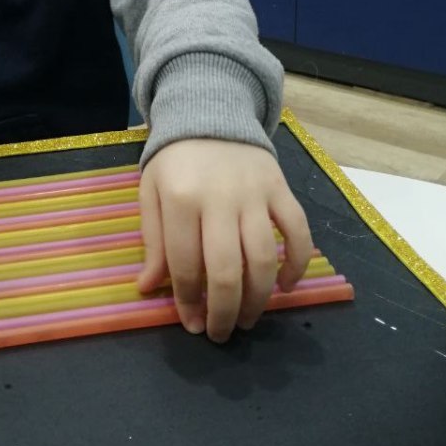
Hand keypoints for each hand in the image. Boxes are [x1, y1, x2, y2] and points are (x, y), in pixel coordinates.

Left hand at [137, 139, 312, 342]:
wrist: (210, 112)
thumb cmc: (175, 160)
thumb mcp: (151, 192)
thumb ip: (152, 241)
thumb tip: (148, 289)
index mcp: (180, 199)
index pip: (186, 265)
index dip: (188, 302)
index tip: (191, 325)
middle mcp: (219, 198)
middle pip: (227, 270)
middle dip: (225, 312)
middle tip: (222, 334)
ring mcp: (255, 194)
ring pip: (263, 258)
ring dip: (258, 299)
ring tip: (248, 319)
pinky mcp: (281, 188)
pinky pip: (297, 232)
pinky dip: (297, 264)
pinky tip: (285, 288)